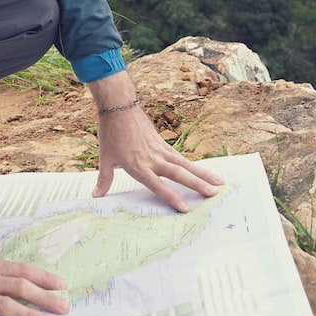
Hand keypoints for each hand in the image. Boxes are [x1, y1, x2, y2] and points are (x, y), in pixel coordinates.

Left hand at [88, 73, 223, 211]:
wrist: (119, 107)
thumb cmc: (111, 133)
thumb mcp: (105, 157)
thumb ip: (104, 179)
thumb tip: (96, 196)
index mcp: (138, 165)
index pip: (158, 185)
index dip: (172, 196)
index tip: (186, 208)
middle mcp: (153, 159)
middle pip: (178, 173)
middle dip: (197, 184)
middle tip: (213, 194)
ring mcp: (160, 150)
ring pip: (185, 164)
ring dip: (203, 174)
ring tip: (219, 182)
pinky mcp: (164, 143)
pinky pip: (181, 157)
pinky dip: (194, 165)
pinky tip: (206, 172)